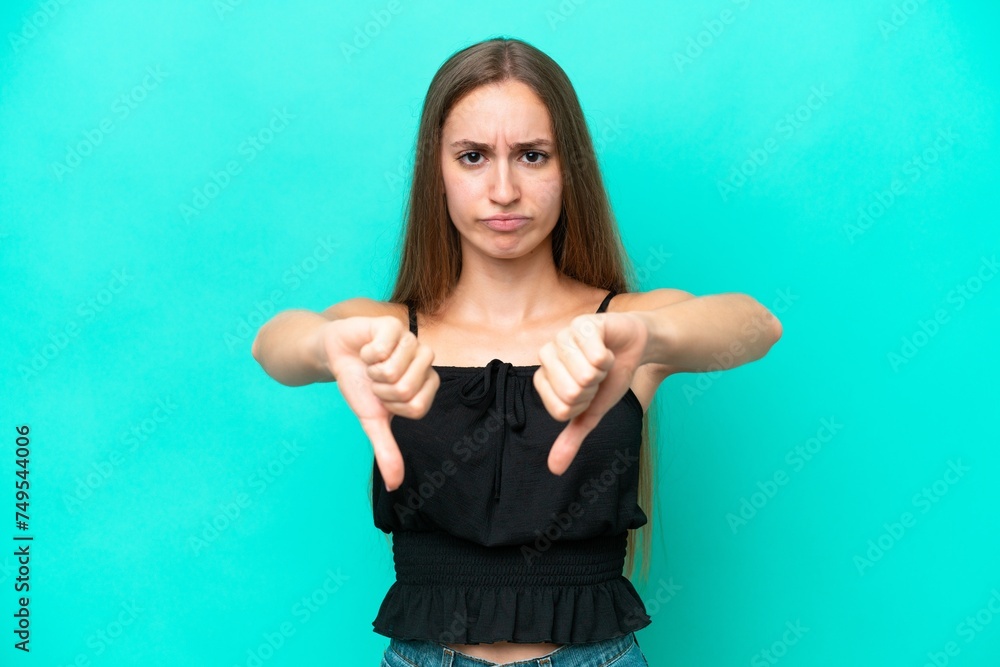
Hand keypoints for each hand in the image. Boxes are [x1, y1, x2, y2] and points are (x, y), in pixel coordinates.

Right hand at [321, 316, 439, 490]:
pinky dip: (366, 353)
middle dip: (380, 389)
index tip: (382, 397)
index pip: (417, 407)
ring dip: (372, 370)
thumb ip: (387, 451)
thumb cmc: (359, 385)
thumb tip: (395, 486)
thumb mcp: (372, 420)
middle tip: (374, 379)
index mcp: (426, 384)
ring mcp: (411, 340)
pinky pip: (382, 348)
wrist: (335, 355)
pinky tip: (366, 348)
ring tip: (370, 364)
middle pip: (407, 389)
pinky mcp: (393, 325)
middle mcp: (424, 361)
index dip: (392, 406)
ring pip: (395, 368)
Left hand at [533, 312, 648, 474]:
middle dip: (594, 388)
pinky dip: (610, 357)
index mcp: (543, 378)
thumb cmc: (609, 377)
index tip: (589, 391)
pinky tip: (607, 348)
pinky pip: (597, 356)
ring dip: (603, 371)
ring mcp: (562, 336)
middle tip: (597, 374)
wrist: (634, 346)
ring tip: (602, 361)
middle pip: (571, 392)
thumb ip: (572, 438)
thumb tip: (555, 469)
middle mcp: (547, 355)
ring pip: (584, 374)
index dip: (584, 404)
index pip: (562, 409)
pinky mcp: (582, 324)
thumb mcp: (591, 412)